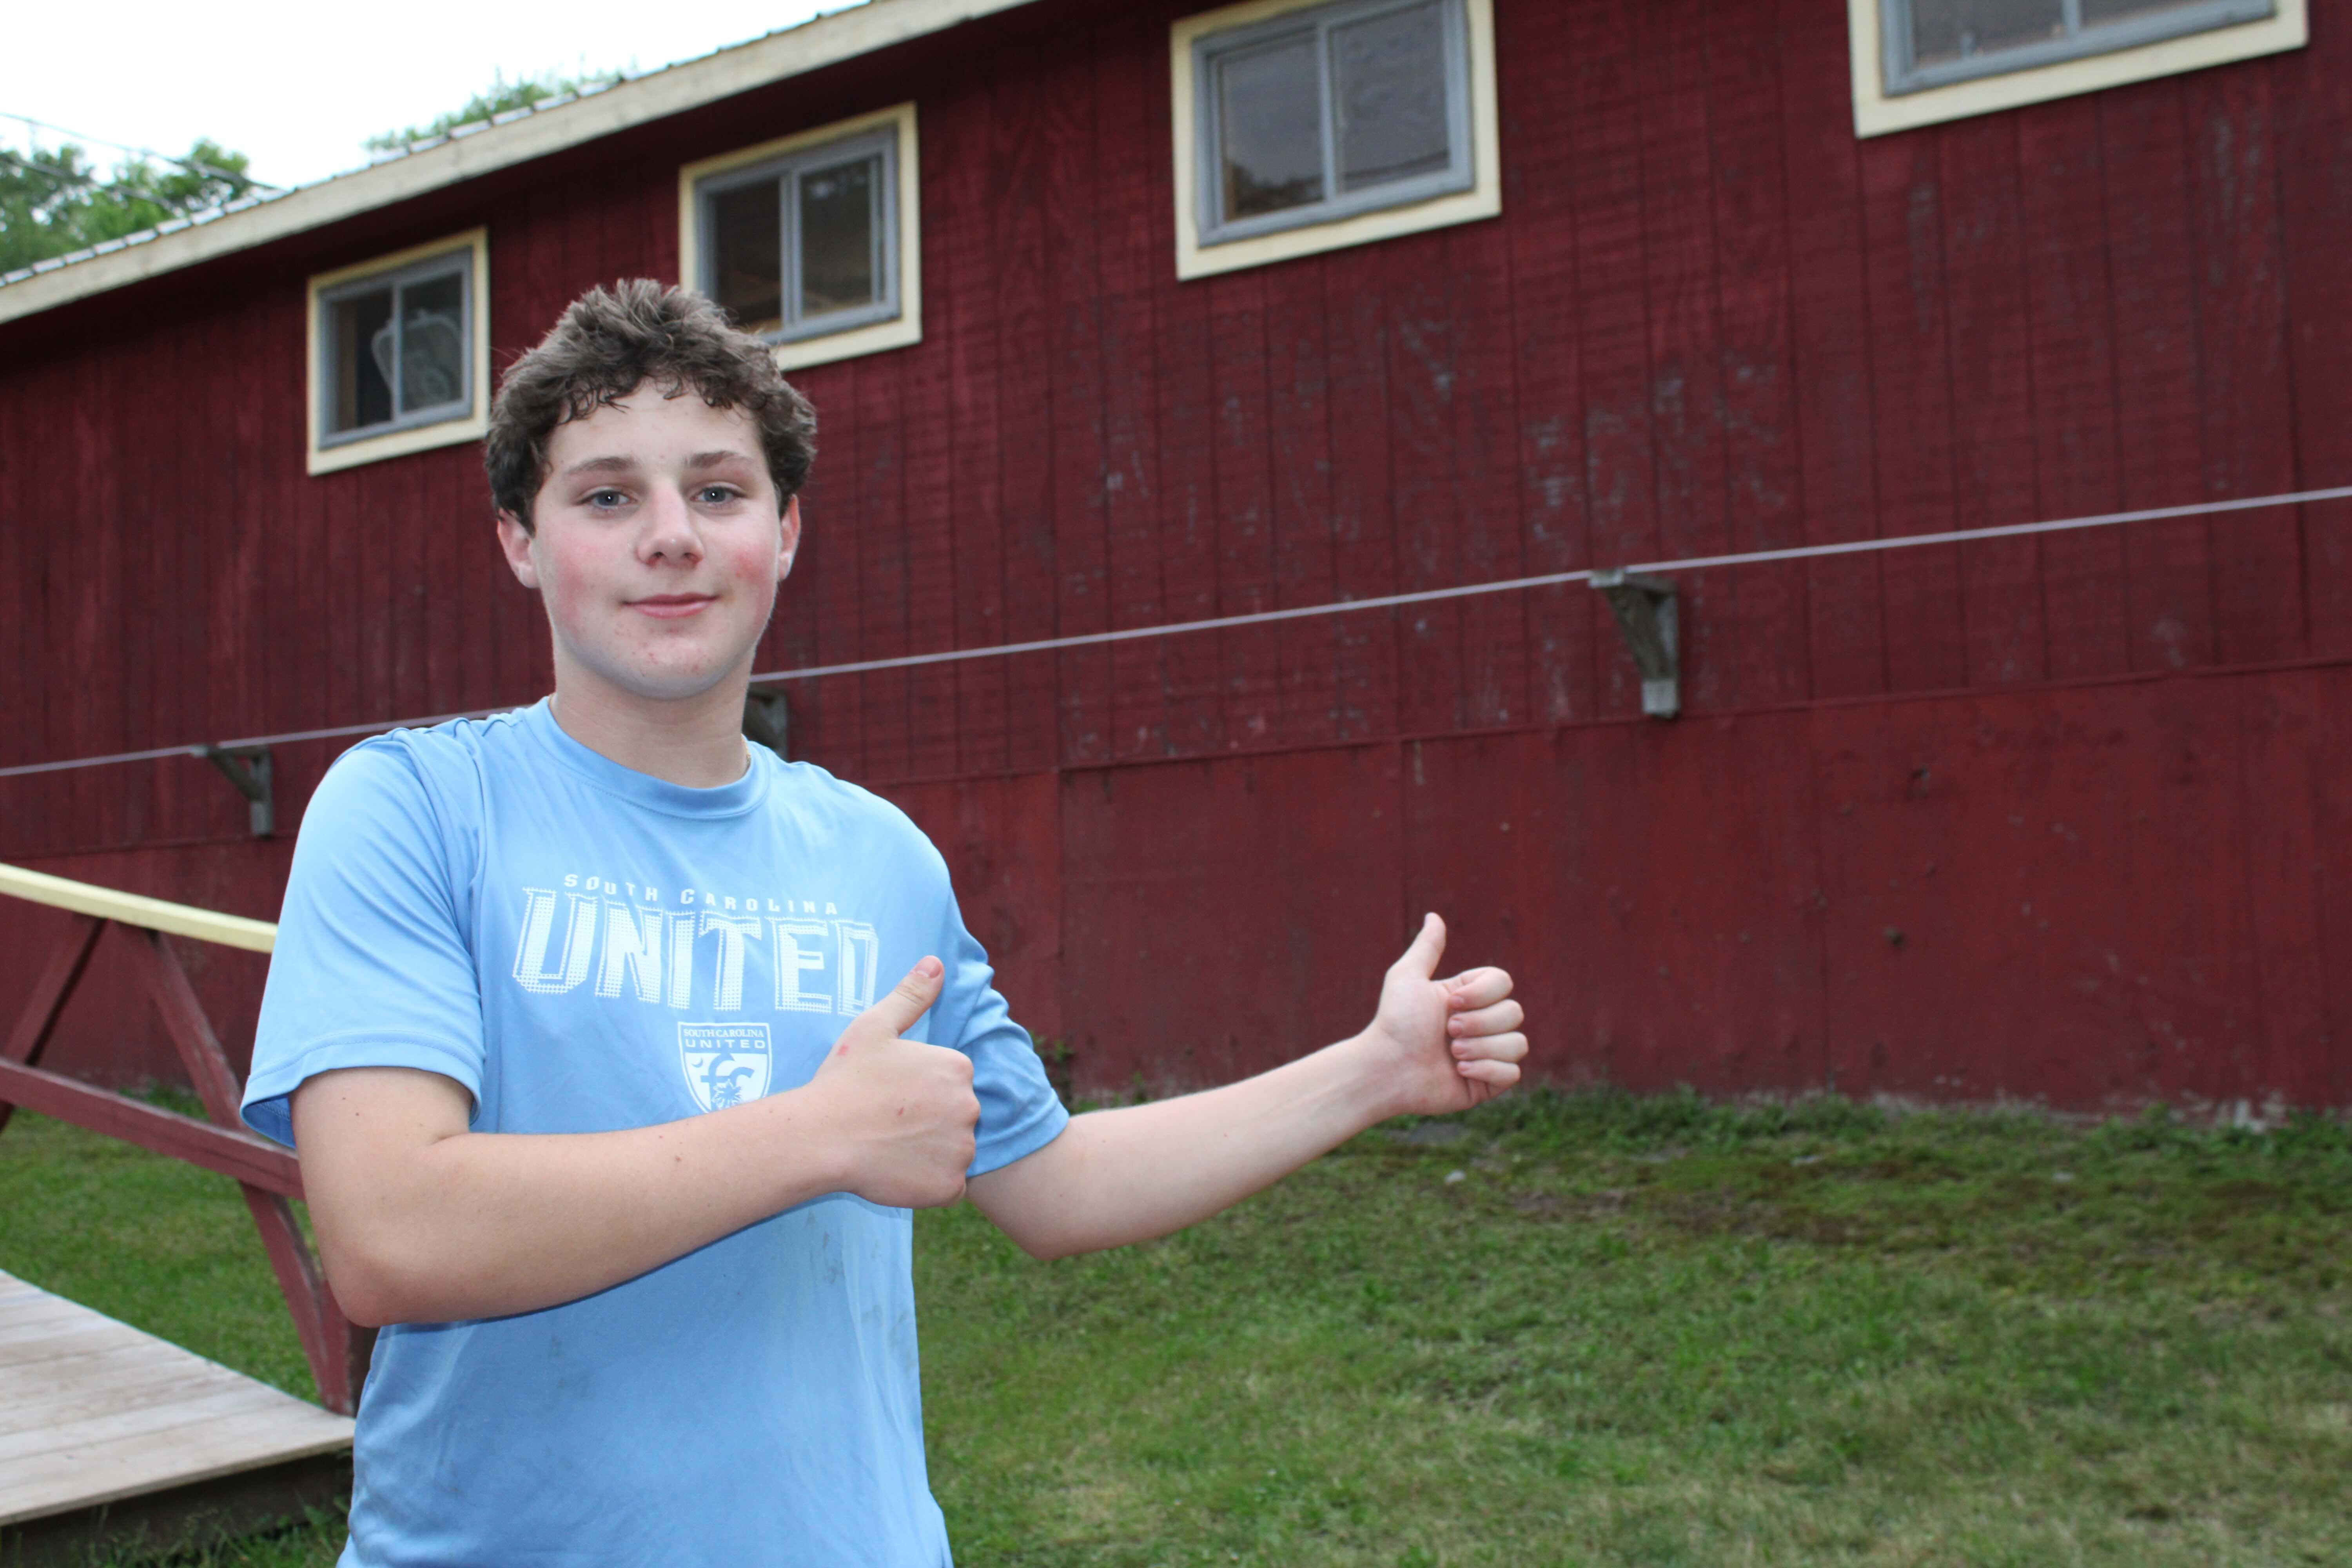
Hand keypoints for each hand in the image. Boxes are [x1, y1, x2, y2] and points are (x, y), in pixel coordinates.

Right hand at [806, 956, 978, 1207]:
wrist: (821, 1137)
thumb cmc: (844, 1080)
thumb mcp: (874, 1026)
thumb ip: (911, 995)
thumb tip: (936, 963)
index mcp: (957, 1067)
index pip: (950, 1081)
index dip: (917, 1089)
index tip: (889, 1094)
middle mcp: (970, 1106)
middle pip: (955, 1115)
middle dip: (928, 1120)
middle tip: (886, 1122)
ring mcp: (962, 1149)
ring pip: (952, 1150)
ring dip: (928, 1151)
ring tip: (888, 1146)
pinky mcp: (950, 1186)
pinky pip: (946, 1185)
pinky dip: (926, 1182)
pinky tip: (895, 1171)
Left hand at [1359, 914, 1525, 1115]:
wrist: (1388, 1068)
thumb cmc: (1395, 1023)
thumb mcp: (1407, 977)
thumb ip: (1427, 948)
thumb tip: (1434, 916)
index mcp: (1468, 998)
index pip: (1503, 983)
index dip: (1482, 993)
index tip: (1450, 1003)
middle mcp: (1482, 1024)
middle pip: (1514, 1012)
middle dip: (1479, 1023)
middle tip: (1448, 1032)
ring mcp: (1487, 1053)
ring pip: (1518, 1043)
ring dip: (1482, 1048)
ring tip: (1452, 1055)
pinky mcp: (1488, 1082)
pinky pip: (1513, 1073)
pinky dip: (1487, 1070)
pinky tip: (1460, 1072)